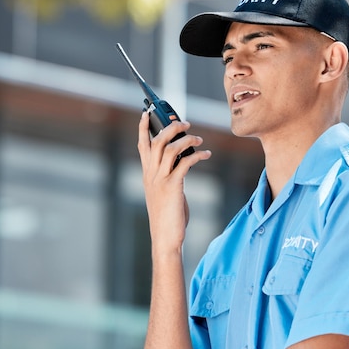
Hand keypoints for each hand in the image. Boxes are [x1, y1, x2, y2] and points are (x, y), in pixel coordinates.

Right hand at [137, 111, 211, 254]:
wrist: (165, 237)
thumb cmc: (167, 215)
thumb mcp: (165, 191)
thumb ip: (169, 174)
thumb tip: (183, 159)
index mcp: (147, 174)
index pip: (142, 145)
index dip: (144, 127)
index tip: (147, 112)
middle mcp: (151, 174)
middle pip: (156, 141)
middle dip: (170, 127)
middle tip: (184, 123)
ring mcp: (160, 180)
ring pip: (169, 149)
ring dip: (186, 139)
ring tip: (198, 138)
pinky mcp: (173, 187)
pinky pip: (185, 163)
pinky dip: (197, 155)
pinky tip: (206, 155)